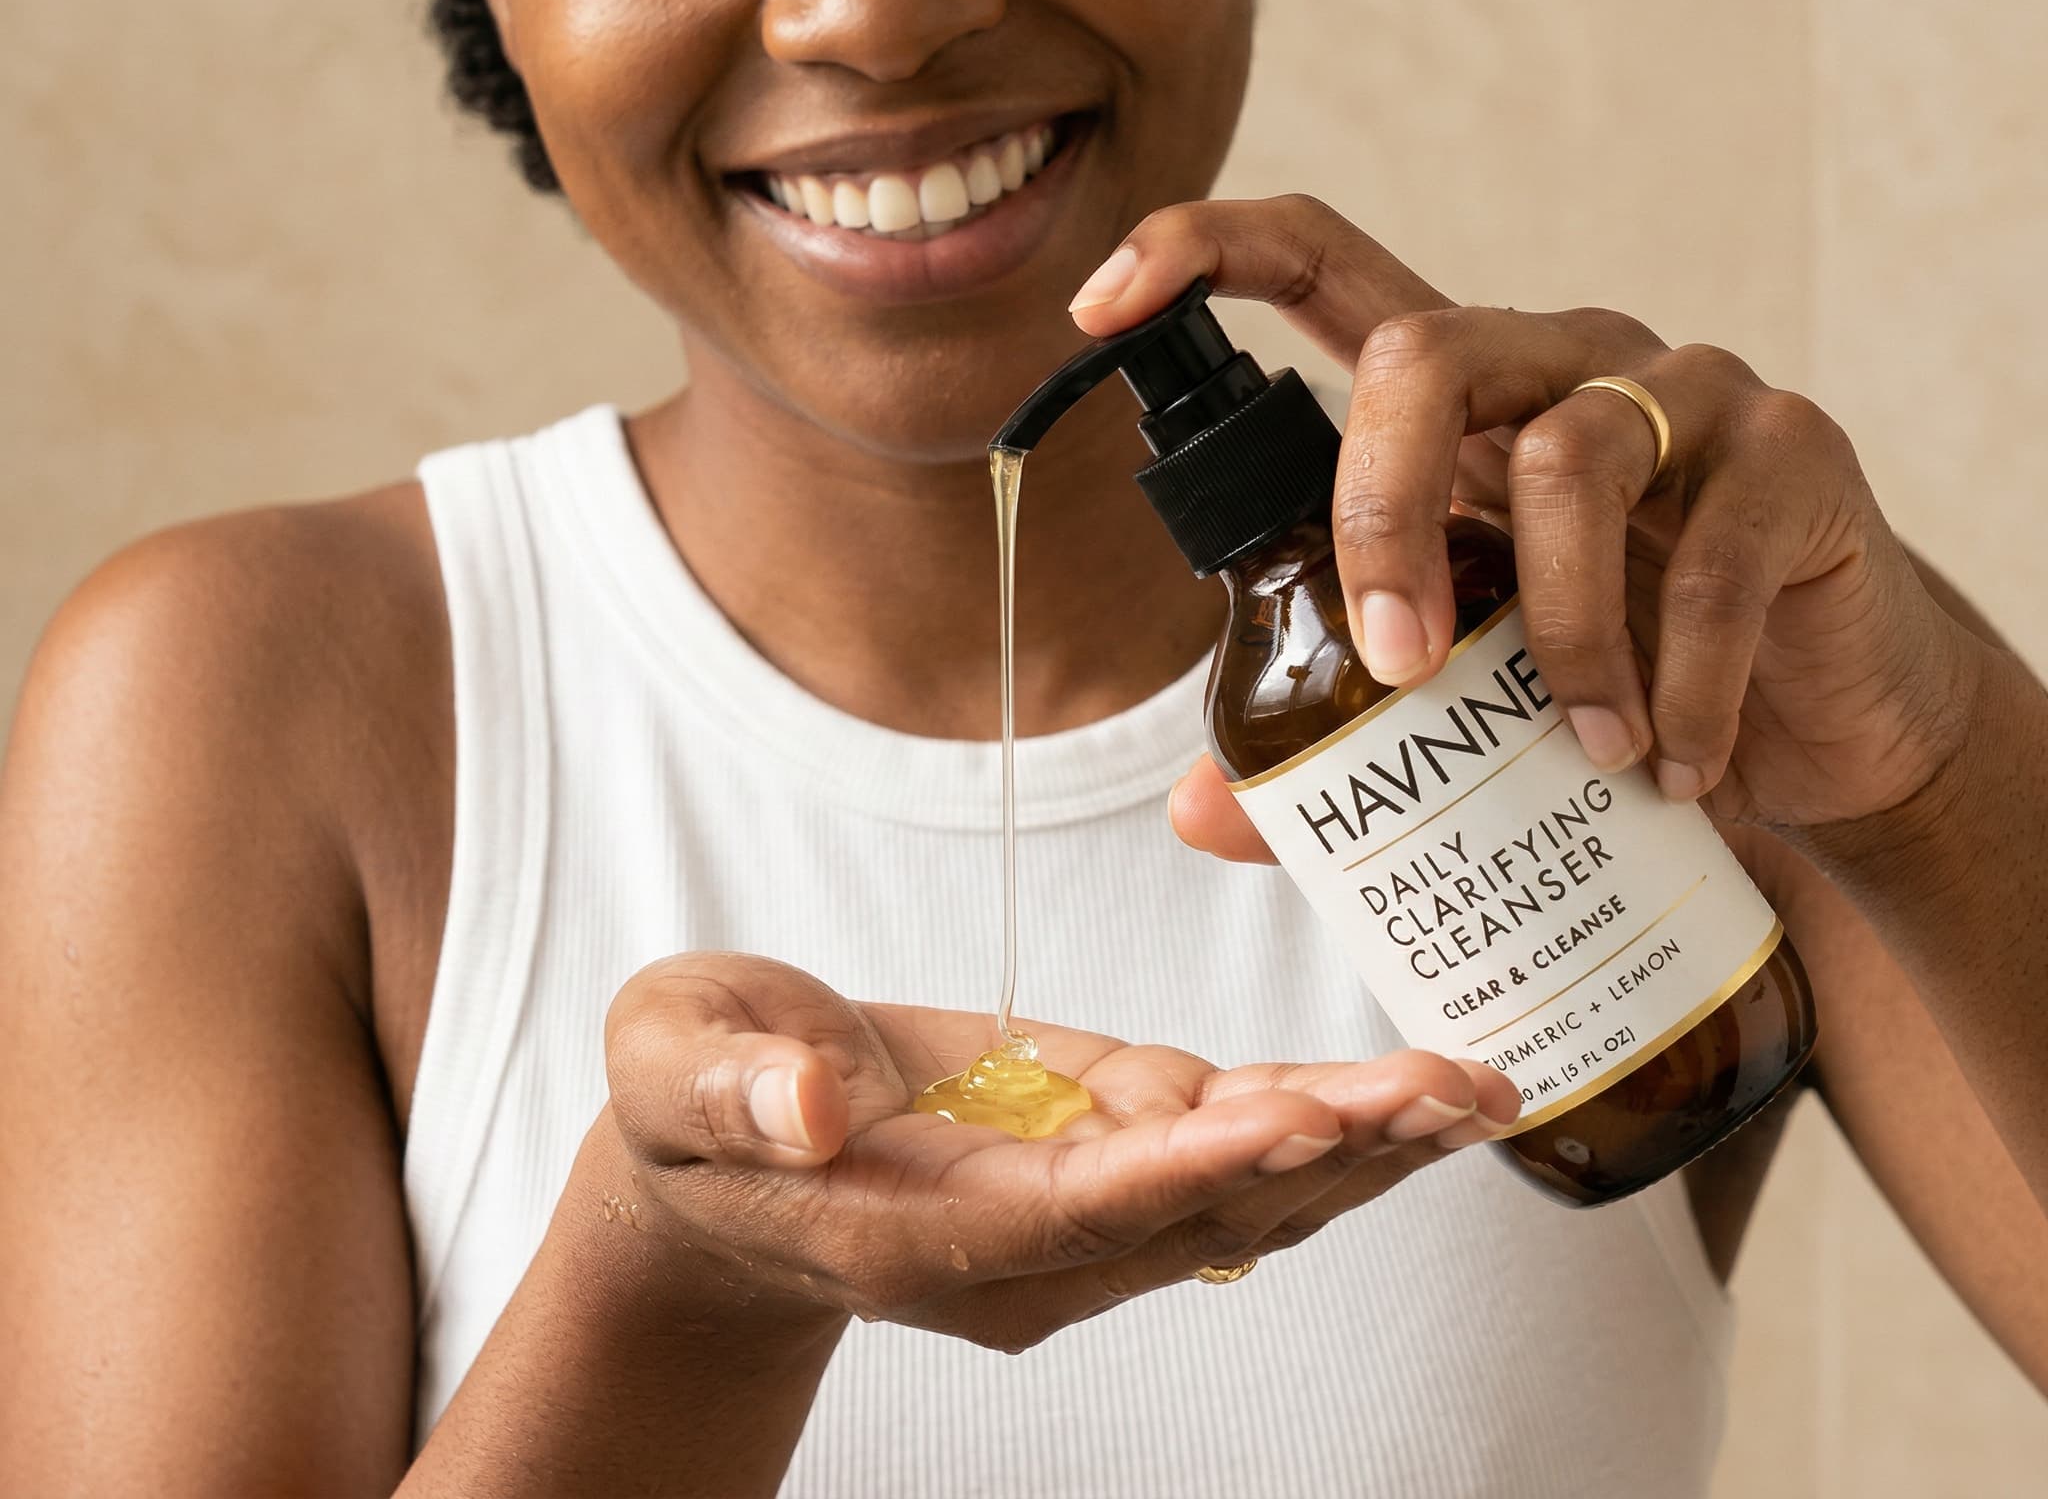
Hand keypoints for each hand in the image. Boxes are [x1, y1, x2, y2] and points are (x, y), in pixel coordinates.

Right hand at [599, 951, 1519, 1353]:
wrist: (720, 1165)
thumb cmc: (693, 1101)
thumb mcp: (673, 1061)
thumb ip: (734, 1085)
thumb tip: (815, 1104)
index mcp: (909, 1230)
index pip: (1063, 1214)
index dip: (1178, 1165)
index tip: (1286, 1110)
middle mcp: (1010, 1251)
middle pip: (1188, 1213)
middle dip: (1322, 1150)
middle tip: (1441, 1095)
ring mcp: (1060, 1220)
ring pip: (1230, 1194)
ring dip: (1353, 1142)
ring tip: (1468, 1090)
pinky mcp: (1086, 1165)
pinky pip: (1212, 1153)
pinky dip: (1311, 1122)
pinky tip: (1400, 1097)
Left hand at [1070, 197, 1985, 846]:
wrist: (1824, 718)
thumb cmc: (1619, 675)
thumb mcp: (1473, 687)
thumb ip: (1340, 725)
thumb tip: (1198, 811)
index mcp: (1460, 394)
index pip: (1321, 262)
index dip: (1204, 252)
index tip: (1098, 303)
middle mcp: (1561, 360)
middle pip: (1423, 353)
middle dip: (1375, 512)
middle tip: (1397, 663)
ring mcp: (1686, 391)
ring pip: (1568, 459)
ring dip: (1557, 635)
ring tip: (1584, 750)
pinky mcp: (1798, 455)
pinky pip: (1713, 562)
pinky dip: (1682, 688)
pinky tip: (1676, 769)